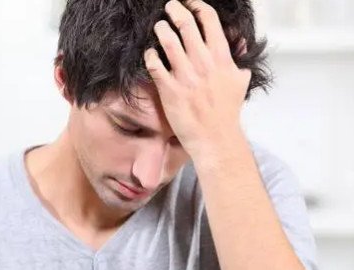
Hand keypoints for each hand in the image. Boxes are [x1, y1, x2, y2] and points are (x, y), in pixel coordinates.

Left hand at [144, 0, 250, 158]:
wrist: (215, 137)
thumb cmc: (227, 112)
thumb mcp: (240, 82)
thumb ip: (237, 63)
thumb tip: (238, 49)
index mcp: (221, 58)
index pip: (209, 21)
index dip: (198, 6)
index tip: (190, 3)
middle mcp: (203, 63)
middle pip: (186, 25)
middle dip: (176, 11)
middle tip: (169, 7)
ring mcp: (185, 76)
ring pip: (168, 41)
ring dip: (161, 29)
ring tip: (158, 26)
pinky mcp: (170, 90)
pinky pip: (155, 65)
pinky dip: (150, 56)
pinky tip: (149, 53)